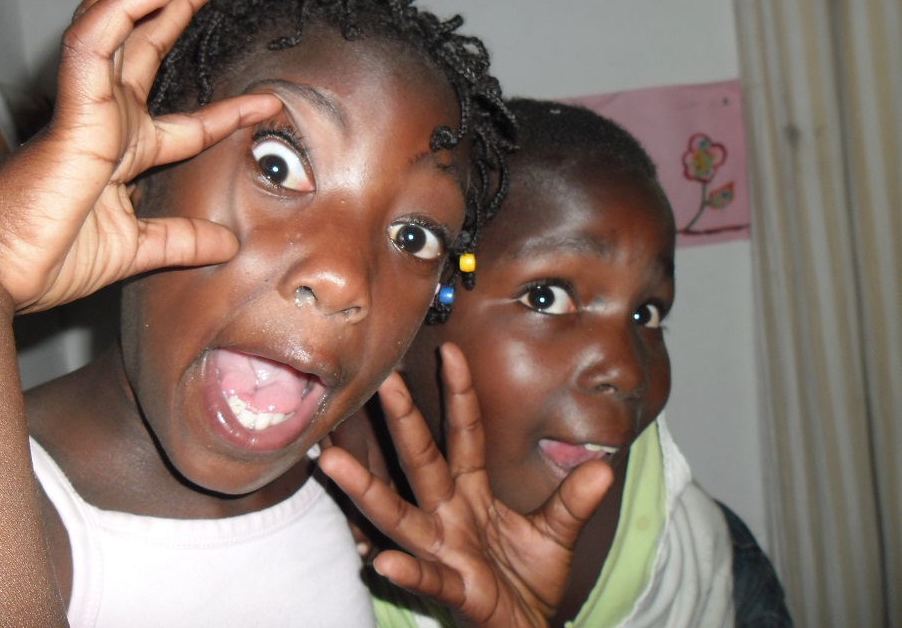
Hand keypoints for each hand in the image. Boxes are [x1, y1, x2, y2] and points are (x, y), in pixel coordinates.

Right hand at [0, 0, 279, 311]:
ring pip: (113, 21)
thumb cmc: (47, 258)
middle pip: (145, 44)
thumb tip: (229, 244)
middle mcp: (107, 120)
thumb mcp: (135, 248)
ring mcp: (87, 108)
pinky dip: (122, 8)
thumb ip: (180, 240)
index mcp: (122, 151)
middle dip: (178, 3)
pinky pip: (92, 43)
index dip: (230, 112)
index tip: (269, 103)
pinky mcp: (71, 110)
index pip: (188, 123)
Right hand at [319, 343, 612, 627]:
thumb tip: (604, 467)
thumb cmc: (528, 578)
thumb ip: (573, 501)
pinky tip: (383, 561)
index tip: (452, 352)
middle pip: (422, 461)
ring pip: (401, 514)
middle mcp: (448, 513)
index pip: (467, 433)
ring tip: (335, 462)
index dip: (460, 394)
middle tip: (382, 381)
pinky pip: (428, 577)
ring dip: (368, 489)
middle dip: (403, 421)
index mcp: (472, 491)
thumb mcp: (555, 533)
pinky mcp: (454, 588)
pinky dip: (407, 570)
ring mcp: (444, 549)